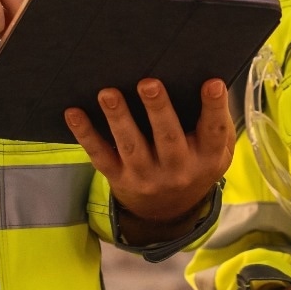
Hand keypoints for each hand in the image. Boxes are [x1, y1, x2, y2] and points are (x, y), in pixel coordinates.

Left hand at [64, 78, 235, 227]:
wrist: (168, 210)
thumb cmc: (195, 162)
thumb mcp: (217, 150)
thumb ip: (216, 120)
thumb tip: (210, 79)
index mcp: (207, 157)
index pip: (214, 131)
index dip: (214, 107)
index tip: (213, 83)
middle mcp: (178, 169)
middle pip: (167, 138)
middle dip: (157, 109)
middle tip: (148, 82)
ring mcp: (146, 176)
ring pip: (131, 146)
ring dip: (118, 118)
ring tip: (108, 93)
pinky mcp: (119, 178)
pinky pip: (100, 155)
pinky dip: (85, 134)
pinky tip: (73, 113)